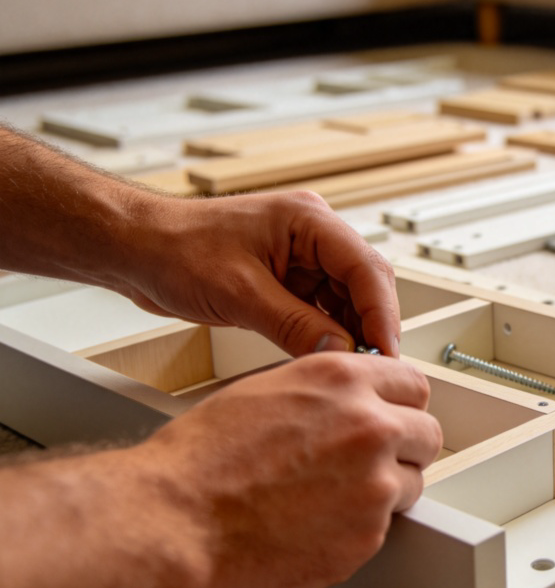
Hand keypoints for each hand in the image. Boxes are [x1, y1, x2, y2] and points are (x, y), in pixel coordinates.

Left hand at [121, 190, 399, 356]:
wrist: (136, 249)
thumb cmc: (175, 249)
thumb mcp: (239, 293)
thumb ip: (295, 325)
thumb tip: (338, 352)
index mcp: (309, 220)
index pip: (366, 267)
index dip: (382, 314)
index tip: (386, 352)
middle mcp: (313, 234)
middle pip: (365, 283)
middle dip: (371, 325)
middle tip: (374, 366)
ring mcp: (302, 257)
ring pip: (348, 300)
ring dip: (351, 332)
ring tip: (350, 368)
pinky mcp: (289, 278)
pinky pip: (323, 309)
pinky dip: (327, 334)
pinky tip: (326, 357)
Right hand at [145, 351, 442, 587]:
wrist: (174, 522)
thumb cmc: (201, 460)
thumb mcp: (268, 391)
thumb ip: (325, 392)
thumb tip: (351, 398)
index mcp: (343, 381)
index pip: (414, 384)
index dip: (402, 404)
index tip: (396, 417)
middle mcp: (369, 426)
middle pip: (427, 433)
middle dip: (405, 447)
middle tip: (374, 462)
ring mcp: (374, 483)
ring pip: (411, 483)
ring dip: (385, 490)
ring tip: (332, 499)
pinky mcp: (369, 535)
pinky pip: (384, 527)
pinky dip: (359, 528)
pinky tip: (316, 526)